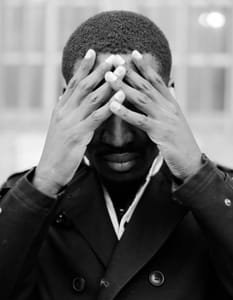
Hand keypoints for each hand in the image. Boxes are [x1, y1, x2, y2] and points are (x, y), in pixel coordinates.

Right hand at [34, 50, 125, 195]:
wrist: (50, 169)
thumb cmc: (58, 149)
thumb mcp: (60, 125)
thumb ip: (66, 109)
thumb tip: (66, 94)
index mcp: (61, 107)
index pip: (73, 82)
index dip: (84, 67)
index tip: (93, 52)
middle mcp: (65, 110)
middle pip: (84, 85)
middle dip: (100, 70)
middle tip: (114, 57)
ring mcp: (71, 121)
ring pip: (92, 97)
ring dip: (109, 83)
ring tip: (122, 71)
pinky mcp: (79, 134)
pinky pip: (97, 116)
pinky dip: (109, 105)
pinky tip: (120, 95)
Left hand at [106, 50, 201, 179]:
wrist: (191, 160)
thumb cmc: (180, 142)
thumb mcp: (175, 120)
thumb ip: (170, 104)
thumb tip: (170, 88)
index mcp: (171, 103)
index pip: (157, 80)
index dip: (145, 67)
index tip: (133, 53)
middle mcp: (168, 107)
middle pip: (146, 85)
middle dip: (129, 71)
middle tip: (114, 59)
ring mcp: (164, 119)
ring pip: (141, 98)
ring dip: (123, 86)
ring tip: (108, 77)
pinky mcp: (160, 132)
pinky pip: (139, 120)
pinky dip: (125, 112)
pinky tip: (113, 105)